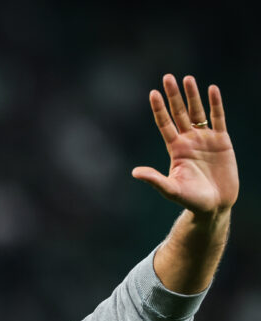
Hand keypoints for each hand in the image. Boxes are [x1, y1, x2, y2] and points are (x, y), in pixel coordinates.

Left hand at [132, 74, 238, 220]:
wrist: (215, 205)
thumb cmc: (191, 200)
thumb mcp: (171, 189)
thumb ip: (155, 180)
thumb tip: (134, 173)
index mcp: (175, 149)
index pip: (164, 124)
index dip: (159, 109)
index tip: (153, 93)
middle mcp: (188, 140)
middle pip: (179, 113)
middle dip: (173, 95)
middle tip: (167, 77)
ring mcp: (205, 139)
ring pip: (198, 112)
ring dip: (193, 95)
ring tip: (188, 78)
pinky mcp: (222, 141)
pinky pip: (218, 118)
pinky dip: (216, 104)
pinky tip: (212, 89)